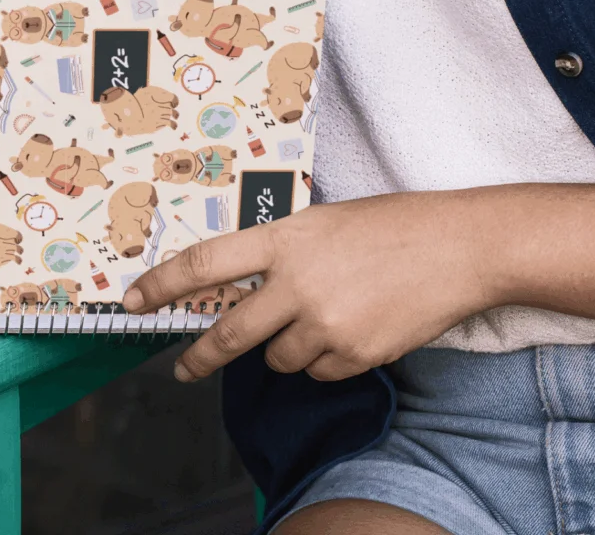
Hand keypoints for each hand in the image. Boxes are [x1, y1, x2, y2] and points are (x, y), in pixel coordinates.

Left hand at [121, 191, 497, 381]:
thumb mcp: (323, 222)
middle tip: (185, 367)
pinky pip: (318, 372)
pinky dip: (325, 359)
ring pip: (278, 359)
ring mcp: (326, 324)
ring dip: (287, 348)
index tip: (135, 301)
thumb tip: (242, 285)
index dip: (162, 285)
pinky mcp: (355, 355)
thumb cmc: (392, 225)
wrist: (460, 247)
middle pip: (228, 334)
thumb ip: (281, 253)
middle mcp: (297, 285)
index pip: (205, 264)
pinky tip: (352, 329)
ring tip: (324, 317)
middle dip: (200, 356)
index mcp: (285, 241)